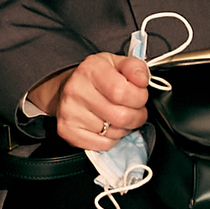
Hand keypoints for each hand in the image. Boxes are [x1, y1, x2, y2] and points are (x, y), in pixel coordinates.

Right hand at [30, 52, 150, 151]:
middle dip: (136, 116)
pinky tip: (105, 126)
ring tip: (116, 116)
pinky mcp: (67, 131)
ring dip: (123, 128)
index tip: (138, 95)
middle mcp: (76, 90)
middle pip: (122, 116)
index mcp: (90, 70)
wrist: (67, 87)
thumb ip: (135, 68)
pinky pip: (103, 145)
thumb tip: (142, 79)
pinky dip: (110, 139)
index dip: (139, 98)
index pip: (123, 92)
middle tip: (133, 109)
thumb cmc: (95, 77)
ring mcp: (69, 112)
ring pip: (114, 133)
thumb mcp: (116, 63)